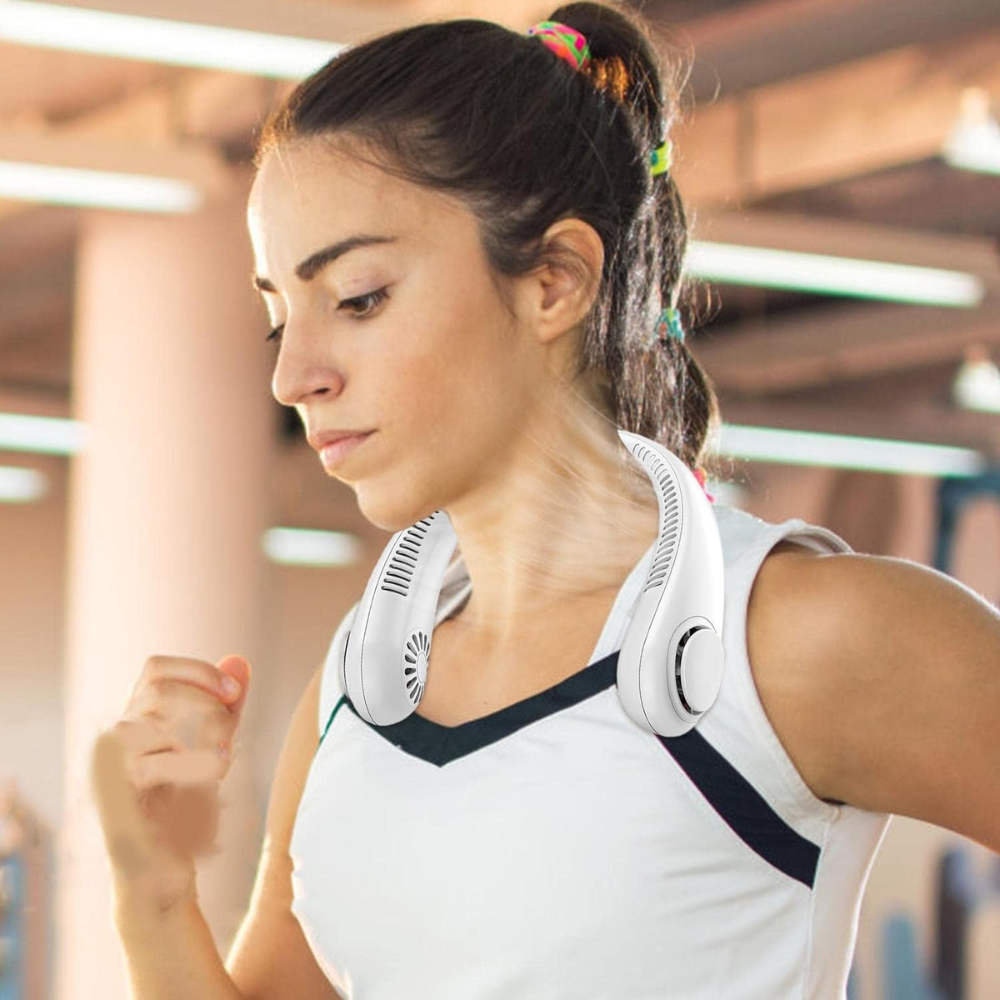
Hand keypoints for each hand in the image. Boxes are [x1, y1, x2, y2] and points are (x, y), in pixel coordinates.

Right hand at [90, 654, 250, 913]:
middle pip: (159, 690)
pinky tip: (205, 791)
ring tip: (221, 767)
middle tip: (231, 734)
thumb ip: (226, 706)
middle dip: (205, 706)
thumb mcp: (215, 748)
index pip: (154, 669)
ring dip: (201, 743)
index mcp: (132, 721)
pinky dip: (191, 775)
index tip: (234, 692)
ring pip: (157, 727)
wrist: (161, 873)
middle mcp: (111, 741)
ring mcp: (106, 772)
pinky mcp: (110, 802)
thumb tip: (239, 660)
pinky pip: (153, 770)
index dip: (196, 672)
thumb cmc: (184, 808)